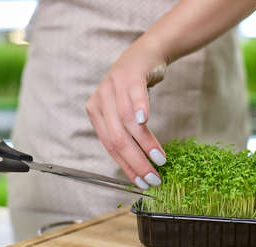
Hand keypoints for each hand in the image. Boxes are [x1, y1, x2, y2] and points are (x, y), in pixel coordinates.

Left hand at [86, 37, 167, 189]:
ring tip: (159, 159)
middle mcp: (100, 100)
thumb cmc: (133, 90)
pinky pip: (133, 94)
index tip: (141, 182)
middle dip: (136, 161)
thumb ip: (124, 135)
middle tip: (153, 177)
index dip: (126, 166)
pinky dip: (139, 107)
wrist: (144, 55)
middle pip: (117, 137)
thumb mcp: (122, 112)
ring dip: (144, 142)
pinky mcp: (129, 74)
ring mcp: (113, 85)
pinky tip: (145, 121)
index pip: (109, 146)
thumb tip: (138, 169)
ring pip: (126, 121)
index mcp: (95, 113)